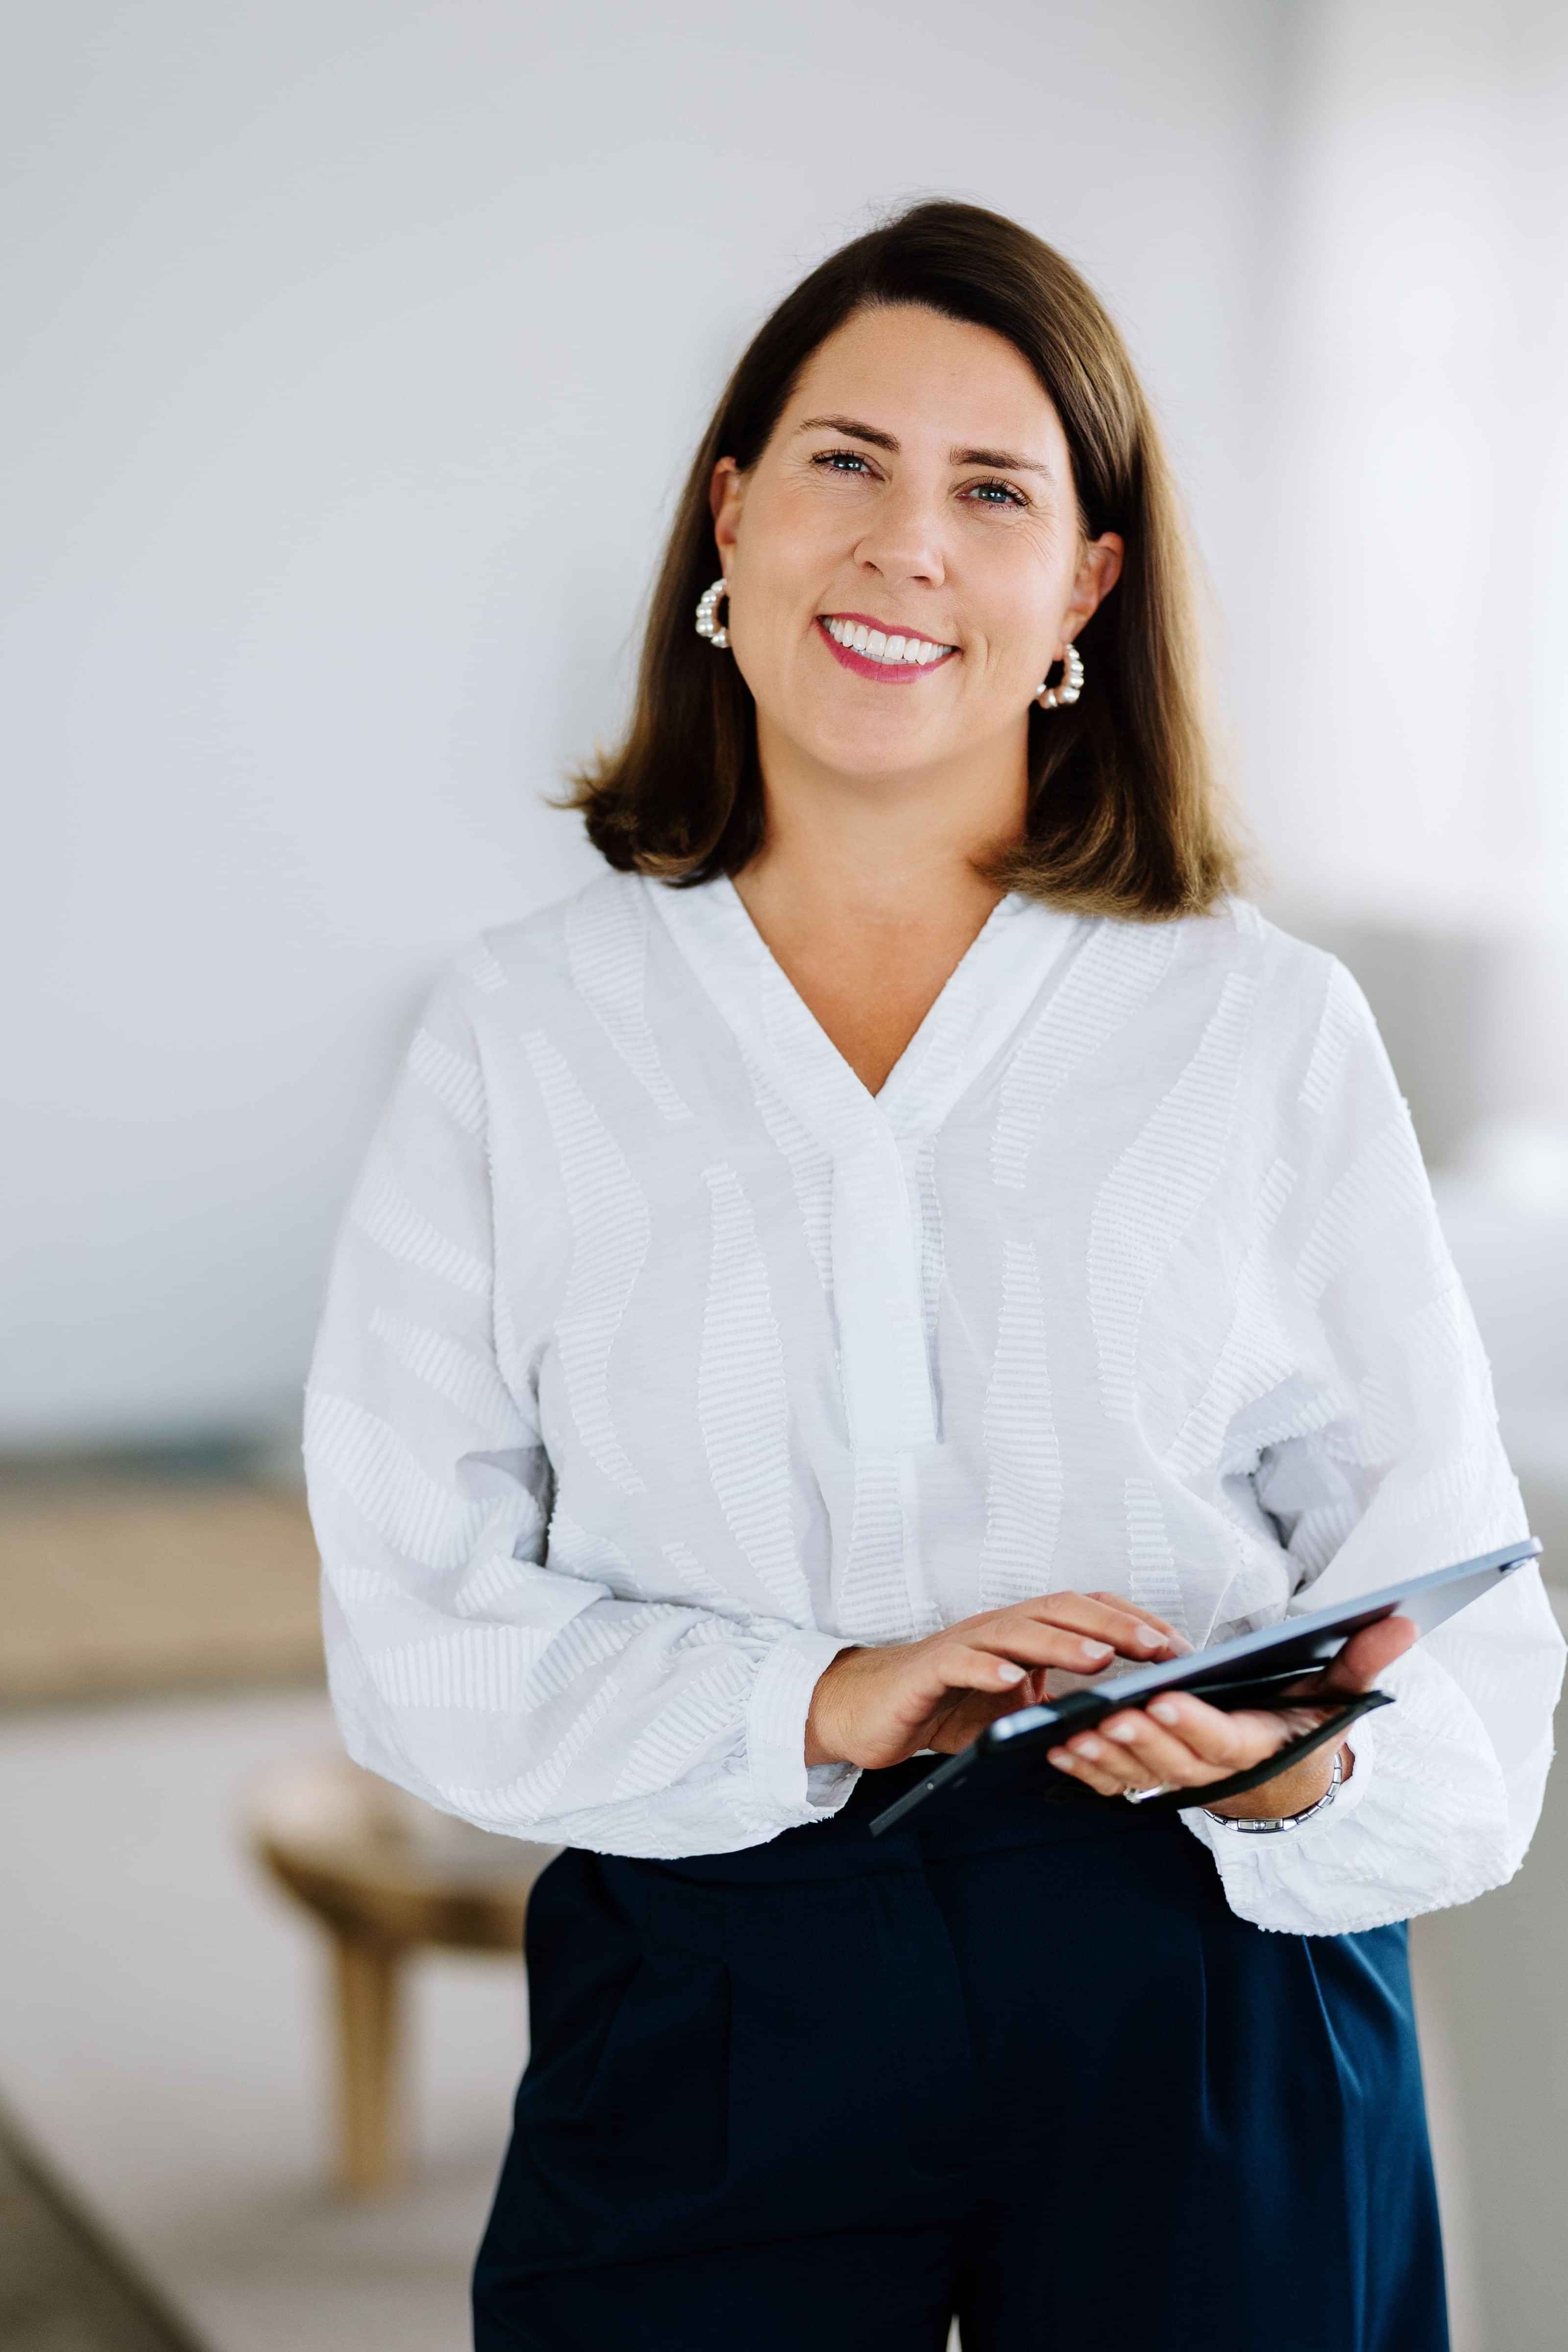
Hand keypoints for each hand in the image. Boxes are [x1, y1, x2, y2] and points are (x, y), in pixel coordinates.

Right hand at [804, 1592, 1190, 1772]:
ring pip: (1016, 1631)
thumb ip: (1056, 1705)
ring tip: (1099, 1656)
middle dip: (1111, 1624)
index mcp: (1023, 1636)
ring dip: (1060, 1642)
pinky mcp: (929, 1669)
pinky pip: (960, 1662)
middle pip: (1060, 1611)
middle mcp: (997, 1630)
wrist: (869, 1712)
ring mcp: (963, 1646)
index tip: (1176, 1646)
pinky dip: (986, 1669)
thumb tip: (1119, 1722)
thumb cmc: (945, 1708)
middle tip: (1156, 1645)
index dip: (1130, 1622)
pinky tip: (1011, 1683)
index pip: (1084, 1613)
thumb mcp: (1013, 1708)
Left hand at [1045, 1612, 1417, 1817]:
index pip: (1223, 1739)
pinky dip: (1089, 1773)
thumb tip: (1404, 1620)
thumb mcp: (1339, 1693)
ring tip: (1075, 1736)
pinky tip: (1057, 1751)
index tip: (1164, 1701)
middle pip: (1173, 1759)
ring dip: (1107, 1759)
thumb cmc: (1306, 1722)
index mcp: (1256, 1745)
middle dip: (1140, 1740)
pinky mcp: (1155, 1779)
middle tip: (1108, 1717)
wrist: (1285, 1773)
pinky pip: (1117, 1783)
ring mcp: (1181, 1779)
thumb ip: (1364, 1660)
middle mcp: (1214, 1769)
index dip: (1193, 1724)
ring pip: (1140, 1775)